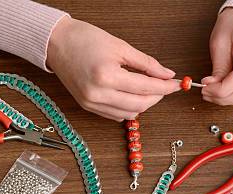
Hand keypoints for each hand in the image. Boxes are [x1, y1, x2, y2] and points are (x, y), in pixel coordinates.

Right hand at [47, 17, 179, 120]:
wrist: (56, 44)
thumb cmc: (84, 39)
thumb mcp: (121, 46)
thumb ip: (146, 63)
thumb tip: (166, 74)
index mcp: (106, 76)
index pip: (145, 88)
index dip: (165, 87)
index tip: (176, 84)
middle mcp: (98, 94)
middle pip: (139, 105)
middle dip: (156, 97)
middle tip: (164, 85)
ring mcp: (91, 103)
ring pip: (129, 114)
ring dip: (143, 104)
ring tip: (147, 89)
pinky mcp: (87, 107)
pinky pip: (115, 116)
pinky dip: (128, 108)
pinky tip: (131, 96)